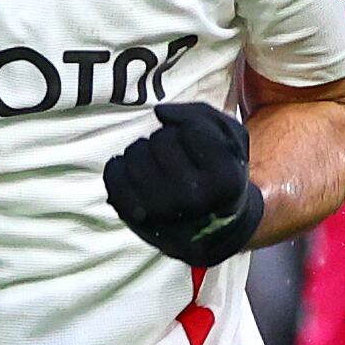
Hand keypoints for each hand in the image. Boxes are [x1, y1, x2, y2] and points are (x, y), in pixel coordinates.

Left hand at [105, 101, 266, 265]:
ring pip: (135, 152)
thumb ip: (200, 115)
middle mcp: (193, 198)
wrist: (213, 232)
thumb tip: (159, 112)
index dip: (190, 127)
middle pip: (161, 139)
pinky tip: (136, 175)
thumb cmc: (220, 176)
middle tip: (177, 157)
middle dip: (166, 140)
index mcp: (225, 180)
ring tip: (157, 166)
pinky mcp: (134, 216)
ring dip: (143, 151)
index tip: (197, 144)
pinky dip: (120, 166)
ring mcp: (160, 210)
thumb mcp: (231, 142)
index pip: (191, 129)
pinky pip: (113, 172)